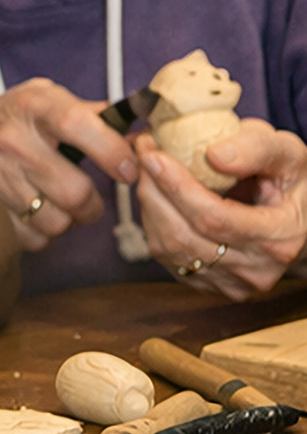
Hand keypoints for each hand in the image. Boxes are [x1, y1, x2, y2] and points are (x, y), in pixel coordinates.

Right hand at [0, 79, 136, 250]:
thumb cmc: (8, 117)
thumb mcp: (43, 98)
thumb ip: (90, 112)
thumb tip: (139, 131)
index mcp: (34, 106)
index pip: (79, 126)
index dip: (112, 152)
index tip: (128, 171)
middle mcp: (13, 140)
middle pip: (75, 192)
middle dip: (92, 205)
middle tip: (88, 200)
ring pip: (56, 222)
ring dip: (65, 221)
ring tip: (55, 205)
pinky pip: (31, 238)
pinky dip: (39, 233)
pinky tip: (32, 214)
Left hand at [135, 121, 306, 298]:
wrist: (296, 216)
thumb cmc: (290, 179)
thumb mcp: (286, 153)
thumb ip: (256, 149)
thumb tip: (213, 155)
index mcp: (280, 238)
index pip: (215, 219)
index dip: (177, 187)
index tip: (153, 155)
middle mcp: (256, 270)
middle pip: (184, 236)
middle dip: (154, 191)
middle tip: (142, 155)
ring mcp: (231, 283)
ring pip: (168, 249)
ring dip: (148, 205)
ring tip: (147, 172)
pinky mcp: (210, 285)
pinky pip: (167, 257)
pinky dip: (153, 223)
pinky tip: (157, 197)